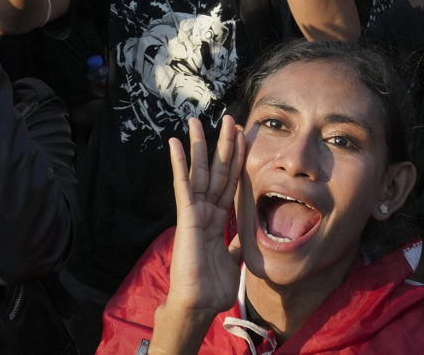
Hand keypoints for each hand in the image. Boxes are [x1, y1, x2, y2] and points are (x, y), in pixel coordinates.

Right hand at [162, 116, 245, 317]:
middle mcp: (206, 210)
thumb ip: (238, 242)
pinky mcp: (186, 216)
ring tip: (197, 121)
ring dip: (200, 145)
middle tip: (230, 119)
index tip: (244, 138)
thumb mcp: (234, 259)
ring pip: (200, 172)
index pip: (230, 183)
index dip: (238, 160)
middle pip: (218, 171)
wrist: (199, 304)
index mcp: (218, 219)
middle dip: (224, 145)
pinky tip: (174, 144)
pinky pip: (183, 185)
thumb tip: (249, 235)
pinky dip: (178, 163)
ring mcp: (195, 211)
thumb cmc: (212, 286)